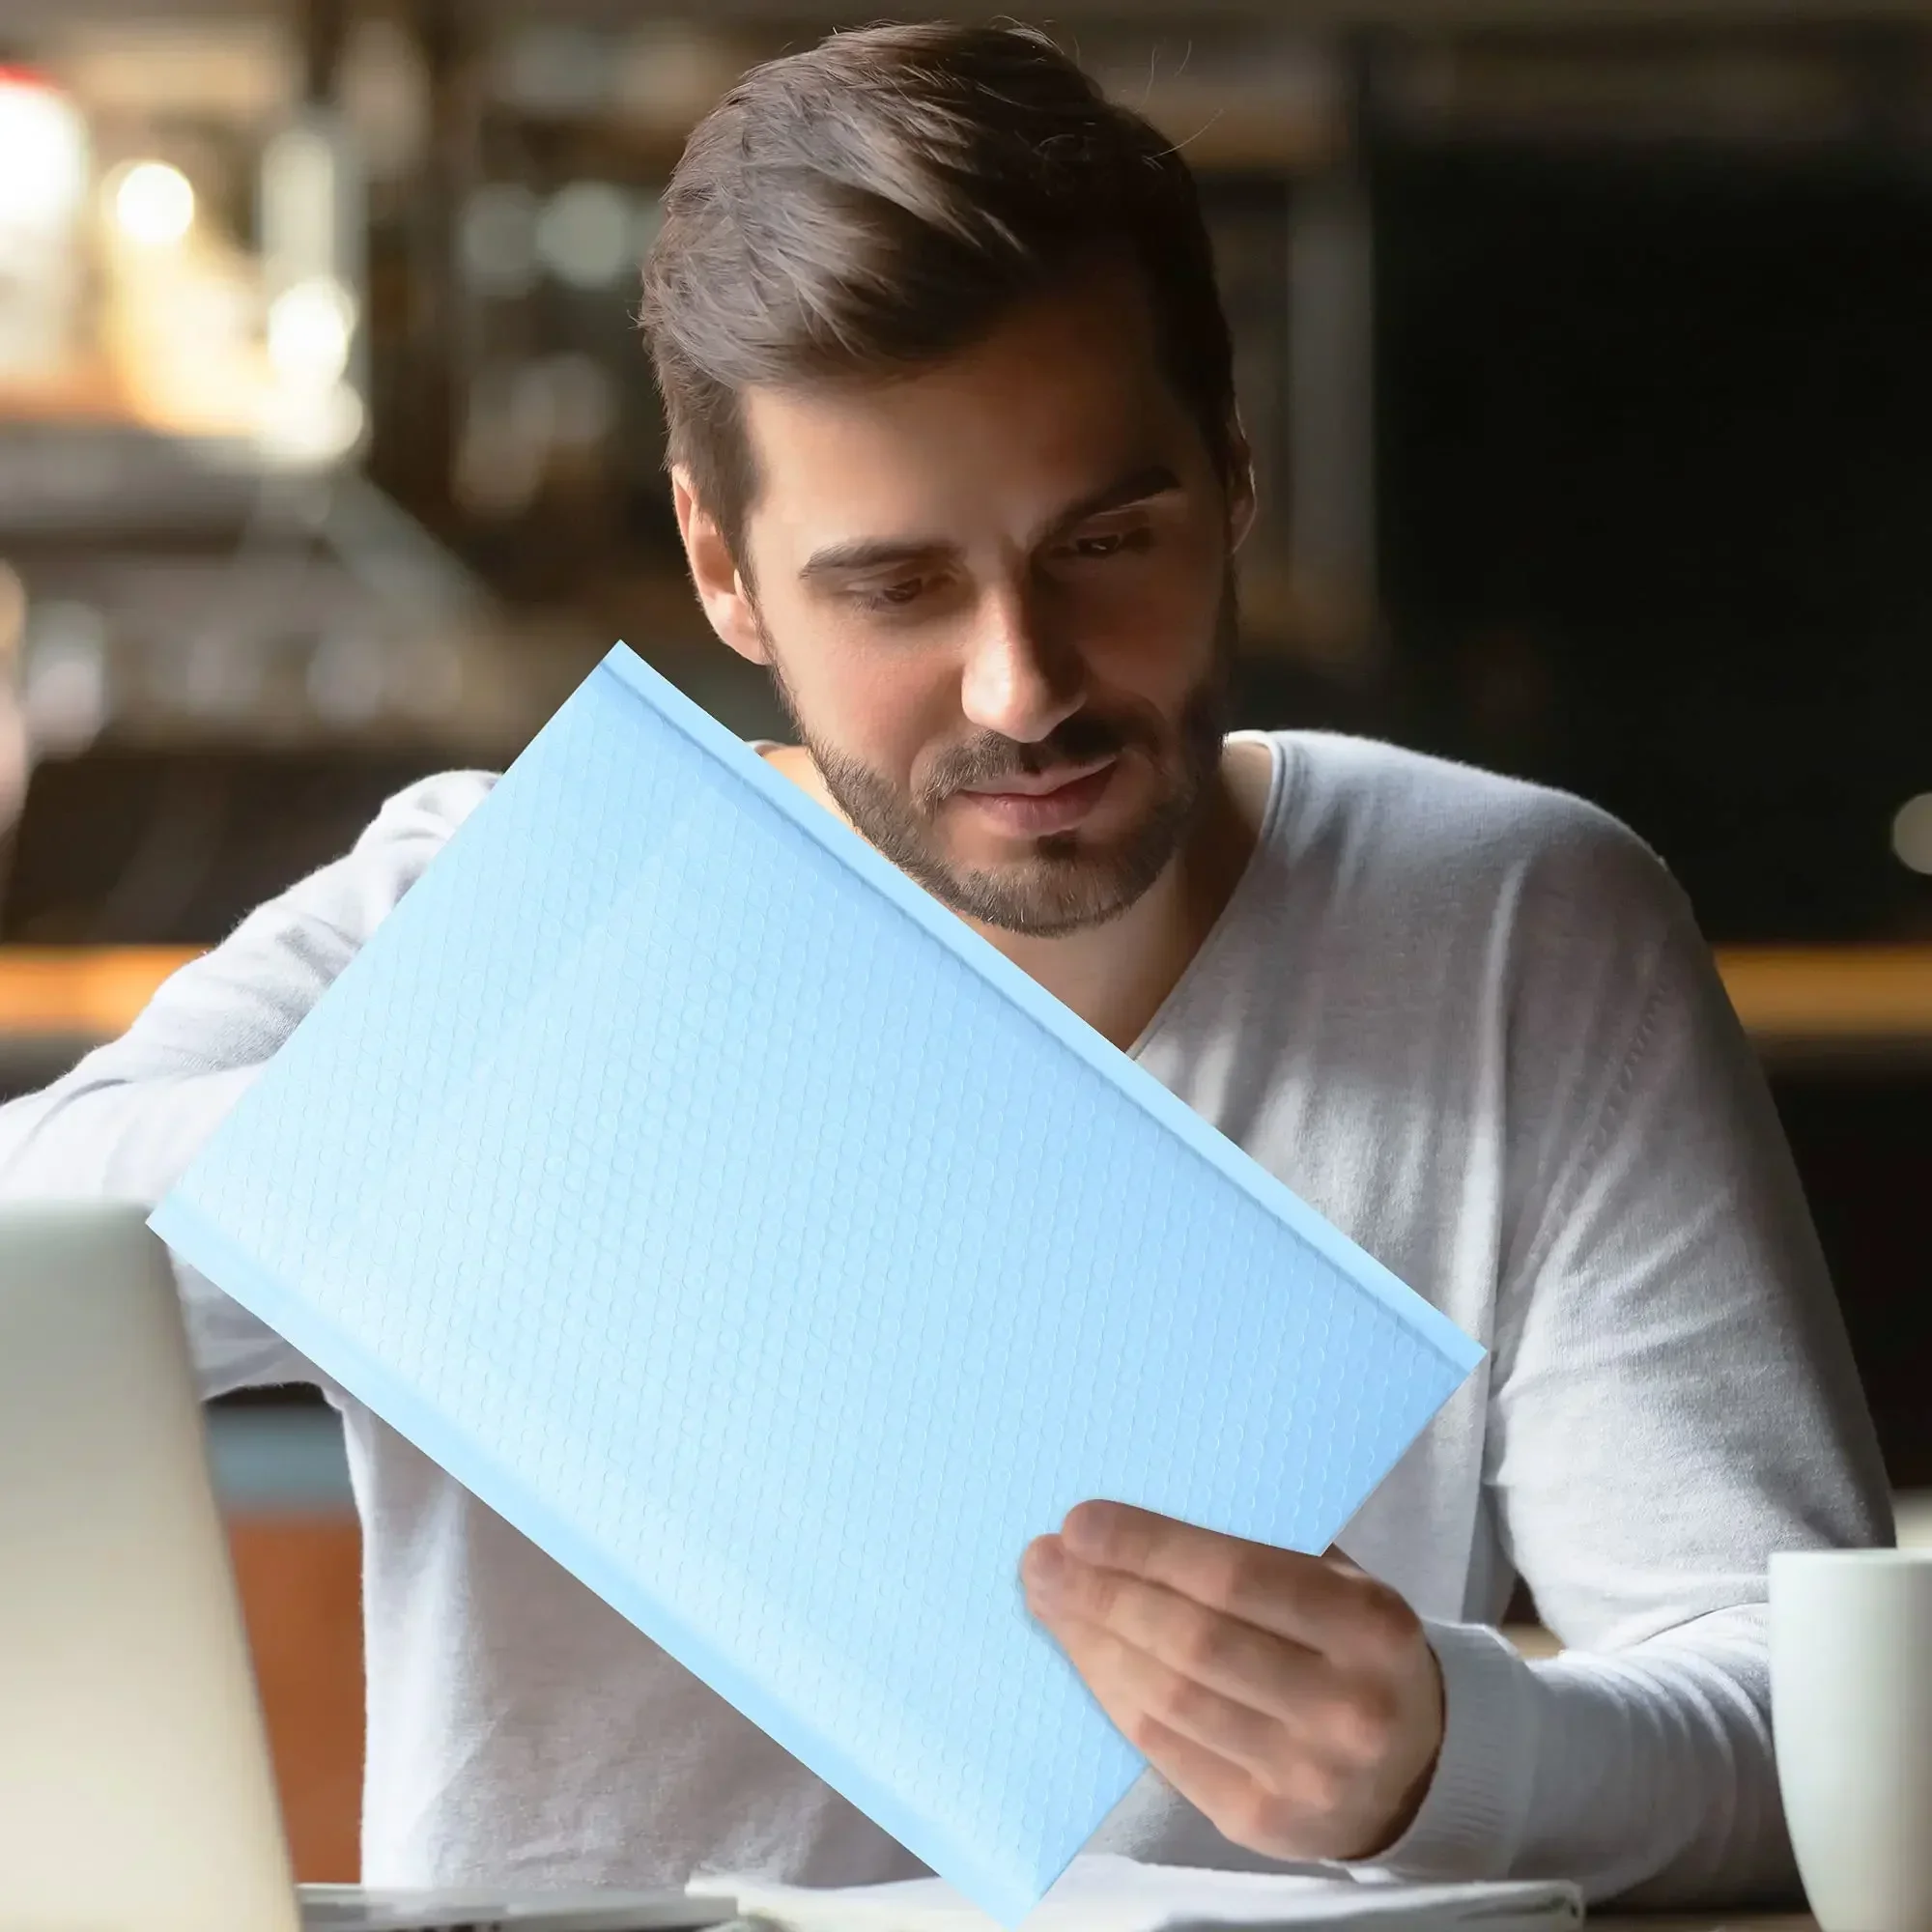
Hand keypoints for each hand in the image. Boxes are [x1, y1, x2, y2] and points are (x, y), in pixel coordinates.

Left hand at [1020, 1501, 1443, 1862]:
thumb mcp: (1338, 1584)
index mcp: (1369, 1624)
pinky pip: (1163, 1748)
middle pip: (1190, 1641)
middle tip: (1042, 1559)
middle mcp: (1345, 1706)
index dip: (1147, 1548)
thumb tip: (1123, 1527)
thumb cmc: (1352, 1646)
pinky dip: (1113, 1693)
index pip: (1235, 1578)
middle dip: (1101, 1594)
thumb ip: (1254, 1555)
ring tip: (1050, 1601)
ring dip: (1093, 1644)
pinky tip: (1086, 1654)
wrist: (1417, 1767)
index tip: (1079, 1522)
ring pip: (1167, 1699)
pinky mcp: (1262, 1822)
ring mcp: (1305, 1774)